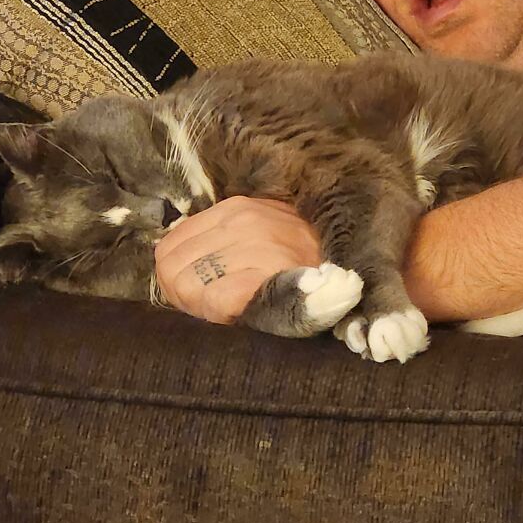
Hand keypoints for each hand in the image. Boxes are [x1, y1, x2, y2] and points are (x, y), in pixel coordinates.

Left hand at [154, 195, 321, 324]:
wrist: (355, 279)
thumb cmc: (301, 265)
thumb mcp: (259, 237)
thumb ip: (217, 243)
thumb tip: (168, 261)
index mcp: (236, 208)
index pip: (169, 246)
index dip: (177, 276)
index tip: (199, 292)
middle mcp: (243, 220)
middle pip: (171, 267)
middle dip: (185, 293)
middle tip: (214, 305)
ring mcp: (257, 246)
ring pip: (187, 285)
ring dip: (201, 306)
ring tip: (231, 308)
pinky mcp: (268, 275)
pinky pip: (212, 300)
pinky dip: (219, 313)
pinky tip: (241, 314)